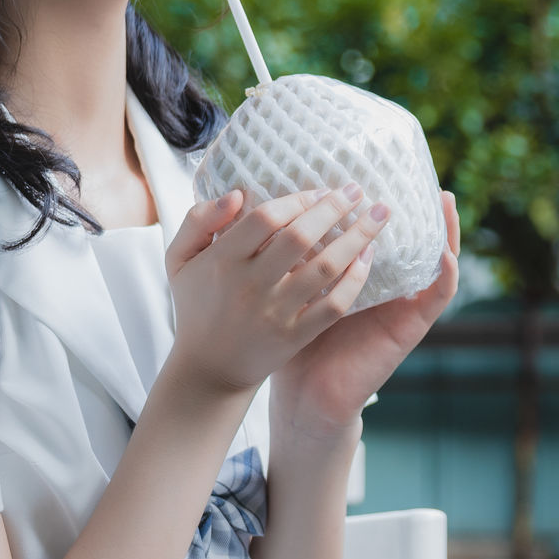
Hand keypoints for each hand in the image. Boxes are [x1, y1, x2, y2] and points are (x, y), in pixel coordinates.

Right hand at [160, 184, 390, 403]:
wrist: (209, 368)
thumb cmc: (197, 303)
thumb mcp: (179, 259)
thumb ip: (199, 220)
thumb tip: (238, 194)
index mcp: (223, 260)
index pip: (266, 217)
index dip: (296, 199)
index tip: (318, 190)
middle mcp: (251, 284)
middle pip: (300, 236)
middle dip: (333, 208)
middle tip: (356, 190)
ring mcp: (276, 312)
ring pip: (325, 267)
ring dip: (358, 237)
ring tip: (379, 215)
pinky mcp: (296, 335)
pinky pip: (334, 305)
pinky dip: (356, 280)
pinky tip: (369, 257)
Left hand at [273, 190, 461, 431]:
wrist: (305, 395)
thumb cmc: (292, 341)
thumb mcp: (289, 289)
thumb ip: (287, 256)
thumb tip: (267, 210)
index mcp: (357, 274)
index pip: (378, 231)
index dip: (383, 206)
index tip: (383, 174)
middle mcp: (386, 286)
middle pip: (411, 240)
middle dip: (418, 208)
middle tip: (419, 177)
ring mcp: (401, 305)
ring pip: (434, 262)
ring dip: (445, 231)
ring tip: (445, 201)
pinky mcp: (410, 328)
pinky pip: (436, 298)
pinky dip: (445, 276)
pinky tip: (444, 253)